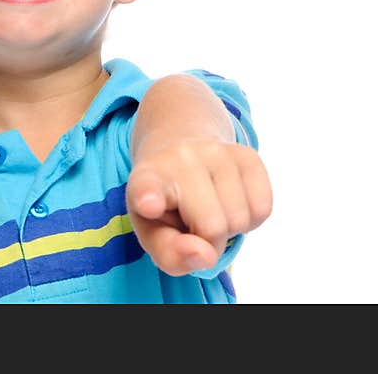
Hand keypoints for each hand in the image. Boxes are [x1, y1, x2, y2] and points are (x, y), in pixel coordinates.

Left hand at [126, 139, 271, 275]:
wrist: (180, 158)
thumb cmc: (164, 206)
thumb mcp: (154, 234)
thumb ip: (171, 255)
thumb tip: (205, 256)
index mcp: (145, 179)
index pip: (147, 187)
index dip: (148, 197)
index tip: (148, 205)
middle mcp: (179, 158)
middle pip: (212, 227)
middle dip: (209, 241)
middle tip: (193, 225)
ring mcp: (215, 152)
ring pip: (241, 219)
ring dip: (230, 230)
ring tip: (209, 210)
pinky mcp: (247, 155)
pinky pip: (262, 209)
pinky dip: (250, 220)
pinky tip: (229, 203)